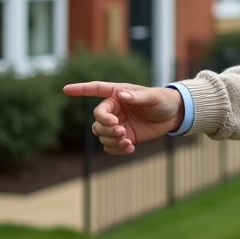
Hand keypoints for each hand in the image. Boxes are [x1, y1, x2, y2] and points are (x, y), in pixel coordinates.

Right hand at [62, 81, 183, 154]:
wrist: (173, 115)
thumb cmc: (163, 100)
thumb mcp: (154, 97)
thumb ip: (138, 97)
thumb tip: (123, 96)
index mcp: (118, 94)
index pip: (96, 89)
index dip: (81, 89)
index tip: (66, 89)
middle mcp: (114, 109)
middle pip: (97, 120)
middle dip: (106, 128)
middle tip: (121, 131)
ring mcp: (117, 124)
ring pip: (101, 135)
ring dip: (111, 140)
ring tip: (127, 141)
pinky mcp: (123, 136)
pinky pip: (110, 146)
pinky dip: (116, 149)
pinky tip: (130, 148)